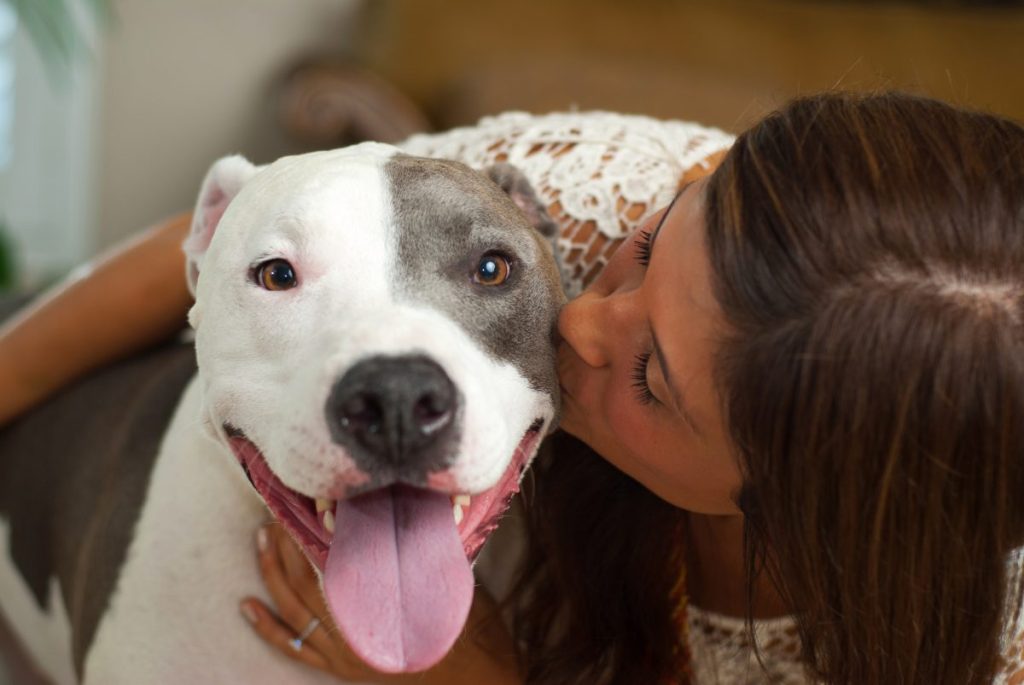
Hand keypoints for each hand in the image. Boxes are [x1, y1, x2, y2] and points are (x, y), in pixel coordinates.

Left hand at [241, 521, 522, 683]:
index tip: (304, 505)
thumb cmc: (465, 628)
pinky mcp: (337, 667)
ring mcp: (342, 652)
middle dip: (288, 544)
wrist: (472, 679)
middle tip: (277, 512)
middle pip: (307, 580)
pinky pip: (294, 646)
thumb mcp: (448, 583)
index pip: (336, 562)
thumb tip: (415, 509)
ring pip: (294, 608)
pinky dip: (268, 626)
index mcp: (382, 605)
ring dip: (273, 572)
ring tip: (261, 539)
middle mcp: (356, 630)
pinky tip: (247, 606)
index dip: (315, 533)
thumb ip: (426, 552)